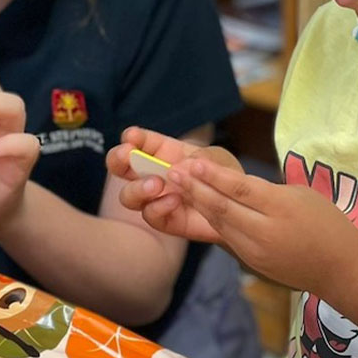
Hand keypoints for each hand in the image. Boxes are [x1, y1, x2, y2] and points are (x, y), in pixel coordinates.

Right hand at [107, 127, 240, 242]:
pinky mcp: (164, 220)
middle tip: (127, 154)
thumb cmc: (225, 177)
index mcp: (162, 152)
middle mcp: (152, 174)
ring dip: (137, 187)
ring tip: (156, 184)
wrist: (239, 208)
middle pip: (119, 166)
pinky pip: (150, 215)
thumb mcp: (217, 158)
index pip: (138, 141)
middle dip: (117, 158)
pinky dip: (158, 207)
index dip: (131, 137)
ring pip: (128, 195)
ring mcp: (155, 199)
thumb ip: (200, 157)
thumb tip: (179, 166)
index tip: (133, 137)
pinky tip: (174, 201)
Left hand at [161, 157, 357, 294]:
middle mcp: (265, 231)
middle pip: (223, 208)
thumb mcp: (300, 196)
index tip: (192, 161)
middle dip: (194, 189)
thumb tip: (233, 185)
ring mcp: (255, 251)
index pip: (241, 189)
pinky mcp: (250, 262)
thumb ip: (266, 192)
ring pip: (219, 223)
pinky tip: (195, 206)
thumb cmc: (327, 223)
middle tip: (171, 171)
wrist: (339, 269)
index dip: (214, 175)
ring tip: (175, 186)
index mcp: (282, 208)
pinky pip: (226, 236)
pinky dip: (209, 219)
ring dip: (196, 204)